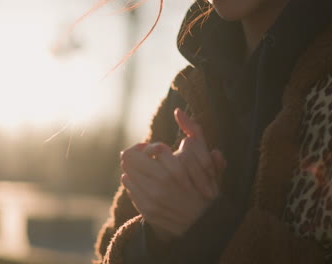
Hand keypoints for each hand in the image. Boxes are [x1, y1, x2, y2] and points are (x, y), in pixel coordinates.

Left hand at [119, 109, 225, 239]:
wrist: (204, 222)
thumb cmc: (205, 185)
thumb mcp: (205, 156)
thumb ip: (193, 130)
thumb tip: (178, 110)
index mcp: (176, 168)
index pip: (148, 148)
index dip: (147, 147)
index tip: (151, 149)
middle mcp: (162, 184)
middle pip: (130, 159)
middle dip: (135, 154)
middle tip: (143, 156)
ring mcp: (153, 199)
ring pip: (127, 174)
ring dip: (133, 169)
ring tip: (145, 170)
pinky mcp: (147, 210)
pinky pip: (130, 189)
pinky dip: (133, 183)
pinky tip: (145, 183)